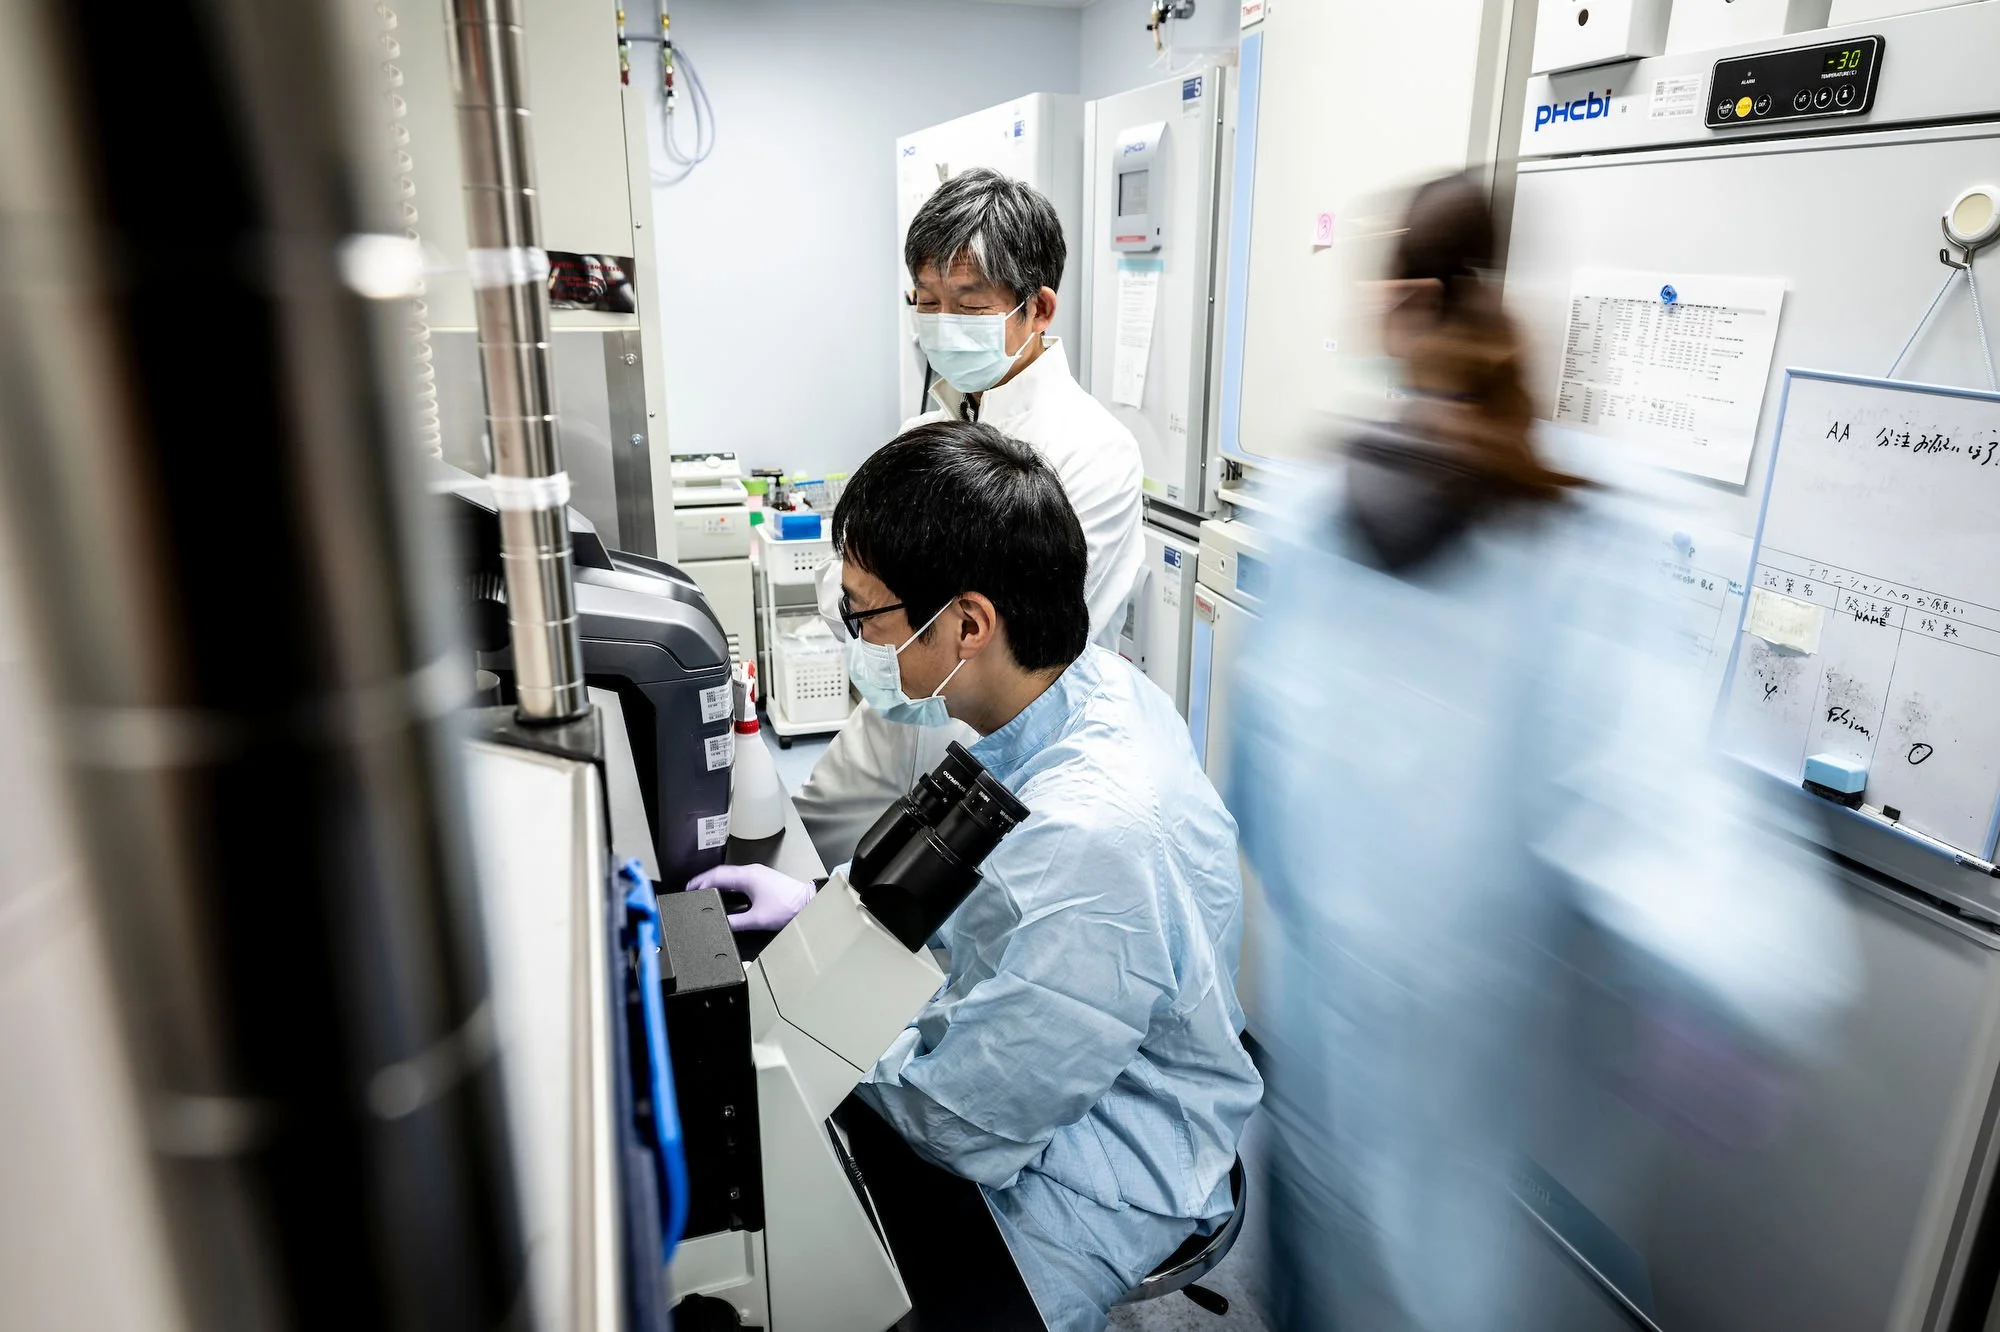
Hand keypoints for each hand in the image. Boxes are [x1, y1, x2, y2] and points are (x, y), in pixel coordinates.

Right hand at [687, 863, 813, 931]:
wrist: (809, 903)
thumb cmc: (788, 907)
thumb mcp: (757, 919)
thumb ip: (736, 922)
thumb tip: (721, 924)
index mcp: (747, 876)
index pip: (717, 875)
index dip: (700, 882)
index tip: (688, 888)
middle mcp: (751, 871)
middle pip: (722, 873)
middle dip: (705, 881)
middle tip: (691, 889)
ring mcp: (758, 874)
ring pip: (730, 875)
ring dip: (716, 882)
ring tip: (704, 891)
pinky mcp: (762, 879)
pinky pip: (738, 878)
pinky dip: (727, 884)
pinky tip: (724, 893)